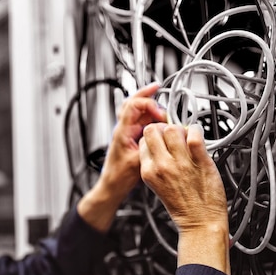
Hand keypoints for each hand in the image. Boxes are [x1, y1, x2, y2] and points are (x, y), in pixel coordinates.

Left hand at [77, 83, 165, 232]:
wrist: (112, 186)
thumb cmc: (119, 176)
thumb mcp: (138, 162)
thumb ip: (150, 147)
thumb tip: (163, 135)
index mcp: (122, 131)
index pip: (132, 105)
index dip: (148, 104)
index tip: (161, 114)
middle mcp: (123, 128)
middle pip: (133, 102)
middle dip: (146, 94)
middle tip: (157, 88)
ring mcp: (127, 132)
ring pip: (137, 111)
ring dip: (149, 105)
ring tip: (160, 100)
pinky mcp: (132, 137)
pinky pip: (141, 121)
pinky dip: (151, 116)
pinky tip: (160, 118)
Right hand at [139, 123, 229, 273]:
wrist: (201, 223)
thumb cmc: (184, 208)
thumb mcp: (158, 186)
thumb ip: (156, 165)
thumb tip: (162, 145)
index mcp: (149, 171)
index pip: (144, 140)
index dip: (154, 136)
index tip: (162, 138)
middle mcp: (162, 165)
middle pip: (154, 130)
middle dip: (164, 128)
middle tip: (174, 134)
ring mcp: (180, 162)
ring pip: (173, 128)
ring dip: (181, 129)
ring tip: (187, 137)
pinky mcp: (199, 161)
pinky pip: (195, 134)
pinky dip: (197, 130)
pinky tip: (198, 136)